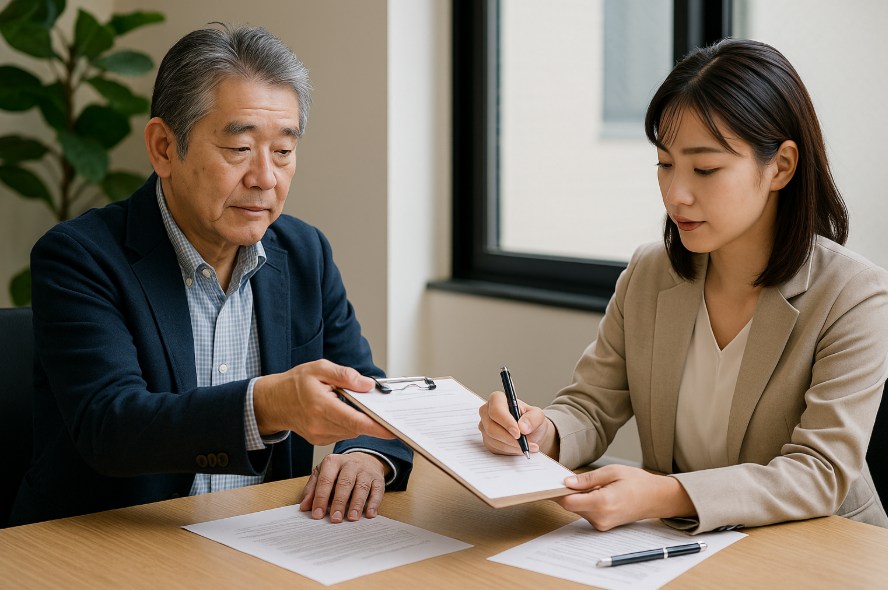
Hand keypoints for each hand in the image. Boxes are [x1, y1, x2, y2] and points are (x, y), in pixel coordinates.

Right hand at [252, 359, 394, 444]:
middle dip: (370, 418)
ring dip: (358, 419)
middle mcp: (320, 425)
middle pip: (356, 427)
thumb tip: (368, 385)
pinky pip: (342, 433)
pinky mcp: (320, 440)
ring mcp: (319, 436)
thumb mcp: (319, 368)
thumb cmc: (295, 383)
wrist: (273, 401)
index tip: (393, 430)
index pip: (355, 421)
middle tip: (377, 406)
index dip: (377, 427)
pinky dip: (348, 423)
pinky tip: (341, 411)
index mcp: (321, 406)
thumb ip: (345, 375)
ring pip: (351, 431)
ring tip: (350, 403)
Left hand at [299, 453, 387, 522]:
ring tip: (351, 518)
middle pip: (345, 483)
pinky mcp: (378, 478)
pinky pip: (377, 491)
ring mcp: (365, 471)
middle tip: (335, 519)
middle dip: (339, 502)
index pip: (326, 480)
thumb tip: (305, 506)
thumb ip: (313, 489)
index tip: (318, 514)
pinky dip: (374, 503)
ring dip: (357, 504)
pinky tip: (369, 514)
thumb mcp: (323, 474)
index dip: (321, 498)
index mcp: (333, 462)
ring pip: (361, 487)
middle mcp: (350, 464)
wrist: (364, 460)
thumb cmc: (339, 471)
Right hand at [477, 391, 553, 455]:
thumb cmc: (531, 420)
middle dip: (510, 438)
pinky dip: (509, 450)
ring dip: (512, 446)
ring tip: (527, 446)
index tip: (518, 433)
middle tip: (525, 444)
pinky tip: (519, 447)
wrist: (530, 432)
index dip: (506, 422)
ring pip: (493, 440)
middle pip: (491, 427)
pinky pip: (495, 448)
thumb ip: (532, 419)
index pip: (496, 410)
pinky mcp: (487, 440)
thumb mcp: (537, 416)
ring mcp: (485, 427)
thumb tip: (522, 426)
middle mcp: (487, 412)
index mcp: (497, 399)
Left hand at [554, 464, 694, 530]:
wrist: (656, 499)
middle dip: (568, 492)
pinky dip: (585, 502)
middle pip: (571, 506)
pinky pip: (586, 513)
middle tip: (570, 478)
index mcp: (602, 503)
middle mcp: (601, 517)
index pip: (568, 502)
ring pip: (578, 509)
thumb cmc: (637, 482)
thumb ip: (587, 478)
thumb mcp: (612, 472)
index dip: (557, 492)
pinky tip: (596, 493)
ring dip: (578, 497)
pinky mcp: (603, 526)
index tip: (550, 482)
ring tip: (592, 484)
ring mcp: (602, 524)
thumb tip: (567, 482)